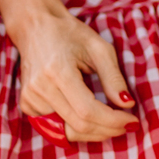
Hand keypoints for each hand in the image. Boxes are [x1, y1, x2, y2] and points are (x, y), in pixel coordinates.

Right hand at [14, 10, 138, 143]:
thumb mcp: (99, 48)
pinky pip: (55, 127)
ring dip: (93, 131)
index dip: (113, 121)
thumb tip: (127, 104)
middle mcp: (39, 88)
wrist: (36, 26)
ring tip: (110, 122)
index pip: (88, 111)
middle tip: (125, 124)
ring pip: (67, 131)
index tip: (132, 121)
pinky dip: (75, 126)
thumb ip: (113, 77)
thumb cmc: (70, 34)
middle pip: (78, 125)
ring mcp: (30, 98)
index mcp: (57, 71)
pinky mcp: (27, 104)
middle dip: (106, 129)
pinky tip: (88, 116)